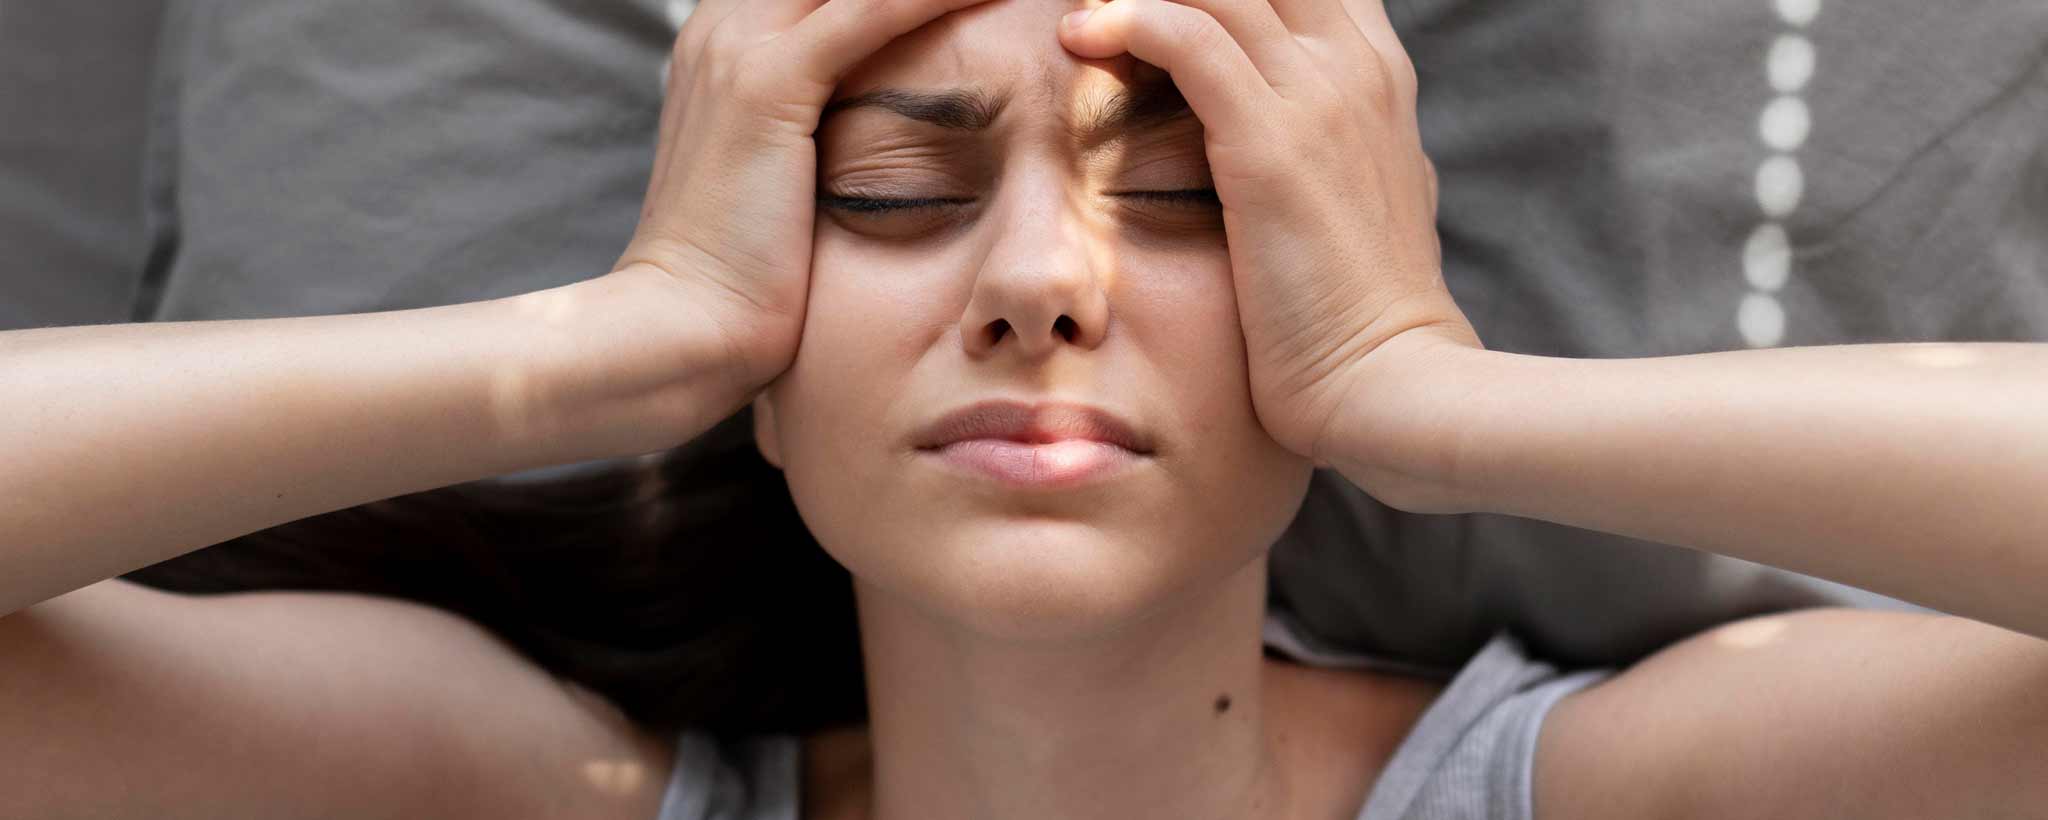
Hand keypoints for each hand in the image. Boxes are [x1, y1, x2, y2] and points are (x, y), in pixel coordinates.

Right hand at [617, 0, 994, 397]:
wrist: (686, 325)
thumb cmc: (745, 271)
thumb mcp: (785, 173)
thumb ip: (827, 125)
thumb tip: (892, 126)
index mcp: (726, 36)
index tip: (976, 2)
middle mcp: (725, 24)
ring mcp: (740, 46)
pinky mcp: (767, 84)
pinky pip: (868, 12)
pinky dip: (935, 0)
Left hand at [1059, 0, 1479, 487]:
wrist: (1391, 385)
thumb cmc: (1361, 314)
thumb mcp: (1360, 198)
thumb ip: (1334, 144)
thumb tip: (1296, 136)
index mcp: (1376, 73)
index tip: (1150, 2)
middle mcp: (1354, 66)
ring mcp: (1318, 97)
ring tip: (1076, 6)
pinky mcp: (1271, 143)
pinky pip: (1187, 37)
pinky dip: (1126, 21)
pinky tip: (1080, 38)